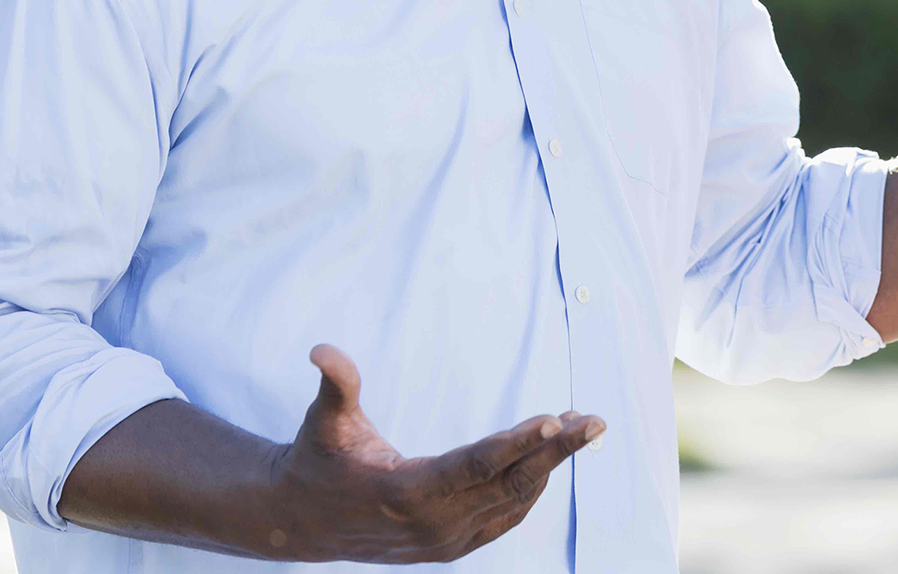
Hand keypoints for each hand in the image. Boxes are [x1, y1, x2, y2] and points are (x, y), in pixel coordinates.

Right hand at [266, 344, 603, 561]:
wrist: (302, 522)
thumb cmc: (317, 461)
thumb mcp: (322, 422)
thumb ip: (335, 385)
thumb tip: (322, 350)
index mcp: (406, 492)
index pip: (475, 465)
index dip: (518, 442)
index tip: (555, 418)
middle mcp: (433, 525)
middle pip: (509, 483)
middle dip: (557, 451)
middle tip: (596, 420)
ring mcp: (445, 542)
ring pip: (513, 501)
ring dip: (551, 464)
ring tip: (583, 426)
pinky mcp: (451, 546)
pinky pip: (505, 517)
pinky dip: (532, 488)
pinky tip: (551, 459)